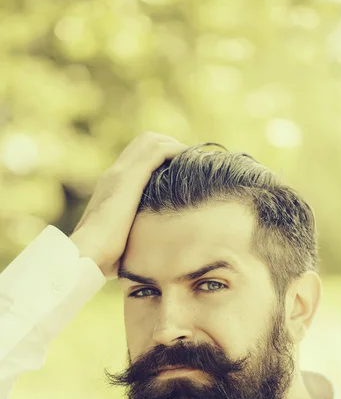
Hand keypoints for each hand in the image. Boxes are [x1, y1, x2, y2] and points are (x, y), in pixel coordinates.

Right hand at [70, 132, 186, 279]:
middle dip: (170, 146)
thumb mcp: (121, 241)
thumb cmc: (102, 257)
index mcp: (112, 188)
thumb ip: (132, 237)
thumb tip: (145, 253)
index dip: (160, 158)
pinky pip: (157, 151)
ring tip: (194, 159)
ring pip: (151, 141)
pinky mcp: (129, 177)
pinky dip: (175, 151)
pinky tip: (190, 161)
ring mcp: (120, 173)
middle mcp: (115, 175)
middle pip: (145, 142)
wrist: (86, 254)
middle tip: (191, 161)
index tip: (180, 170)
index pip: (136, 158)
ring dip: (175, 146)